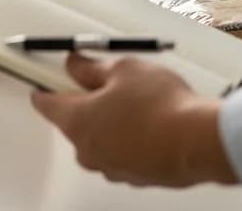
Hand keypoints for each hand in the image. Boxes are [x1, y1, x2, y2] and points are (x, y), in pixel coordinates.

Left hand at [31, 53, 237, 186]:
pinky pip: (122, 151)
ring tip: (140, 102)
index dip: (44, 85)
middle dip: (87, 101)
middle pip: (74, 121)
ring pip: (101, 137)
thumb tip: (76, 65)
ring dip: (112, 120)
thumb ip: (92, 68)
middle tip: (108, 81)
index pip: (45, 103)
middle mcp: (87, 150)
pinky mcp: (134, 176)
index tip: (43, 77)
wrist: (198, 142)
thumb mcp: (123, 69)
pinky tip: (152, 122)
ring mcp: (110, 167)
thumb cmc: (161, 107)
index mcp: (76, 121)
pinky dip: (131, 138)